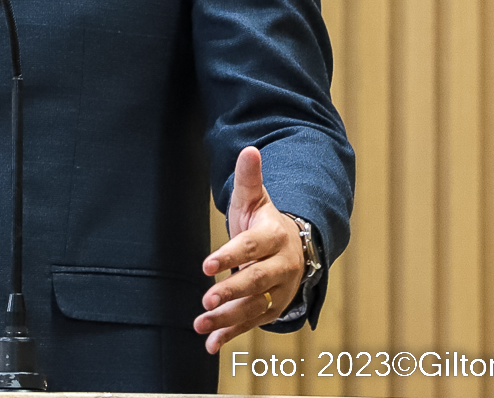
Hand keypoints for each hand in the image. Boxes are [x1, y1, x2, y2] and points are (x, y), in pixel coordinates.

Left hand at [194, 145, 305, 352]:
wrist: (291, 246)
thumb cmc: (264, 221)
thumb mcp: (255, 199)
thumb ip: (249, 178)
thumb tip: (249, 149)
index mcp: (275, 237)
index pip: (251, 247)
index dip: (230, 255)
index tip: (206, 266)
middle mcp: (282, 267)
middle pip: (257, 281)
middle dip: (233, 291)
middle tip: (206, 298)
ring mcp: (279, 290)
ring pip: (254, 307)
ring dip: (228, 318)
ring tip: (201, 325)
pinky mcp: (272, 308)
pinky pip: (252, 323)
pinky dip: (232, 334)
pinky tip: (210, 344)